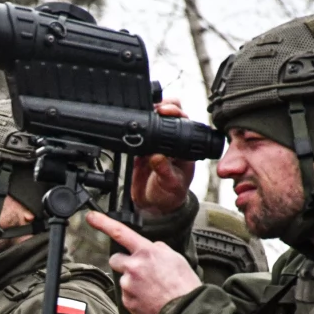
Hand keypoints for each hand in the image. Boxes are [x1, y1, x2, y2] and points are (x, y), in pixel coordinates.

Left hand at [85, 212, 200, 313]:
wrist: (185, 311)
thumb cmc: (183, 285)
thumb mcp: (175, 258)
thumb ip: (158, 249)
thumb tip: (151, 248)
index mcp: (146, 252)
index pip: (120, 232)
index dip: (103, 223)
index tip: (91, 217)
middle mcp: (133, 267)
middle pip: (115, 259)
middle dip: (124, 262)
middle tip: (140, 270)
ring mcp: (128, 285)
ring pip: (123, 278)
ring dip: (133, 281)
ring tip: (152, 288)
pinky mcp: (127, 301)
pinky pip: (127, 294)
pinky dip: (135, 296)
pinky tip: (150, 298)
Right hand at [133, 99, 196, 215]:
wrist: (154, 206)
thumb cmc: (170, 195)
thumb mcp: (171, 185)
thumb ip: (165, 171)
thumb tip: (157, 157)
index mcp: (183, 148)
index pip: (183, 122)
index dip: (176, 113)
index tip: (165, 111)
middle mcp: (171, 143)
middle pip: (171, 115)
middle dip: (164, 106)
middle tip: (154, 108)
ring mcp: (156, 144)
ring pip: (154, 120)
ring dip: (148, 113)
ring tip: (140, 111)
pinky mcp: (141, 149)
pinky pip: (138, 133)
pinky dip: (134, 127)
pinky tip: (130, 124)